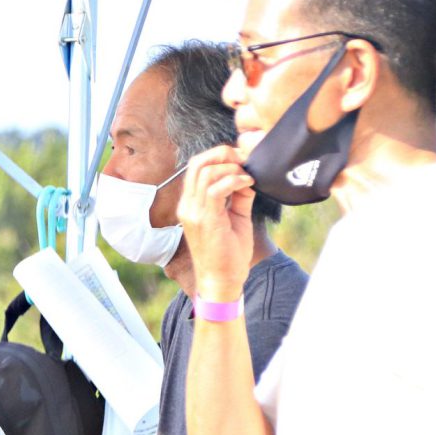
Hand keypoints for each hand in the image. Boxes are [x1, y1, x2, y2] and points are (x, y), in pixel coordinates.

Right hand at [178, 145, 256, 301]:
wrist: (222, 280)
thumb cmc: (228, 254)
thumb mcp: (236, 217)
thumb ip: (238, 196)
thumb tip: (247, 176)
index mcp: (191, 204)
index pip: (197, 166)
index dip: (219, 156)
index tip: (242, 161)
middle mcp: (188, 206)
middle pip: (198, 163)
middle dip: (224, 154)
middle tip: (245, 161)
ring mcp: (193, 213)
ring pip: (205, 171)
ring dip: (231, 167)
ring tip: (247, 176)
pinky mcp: (205, 220)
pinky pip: (215, 188)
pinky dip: (234, 180)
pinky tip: (248, 184)